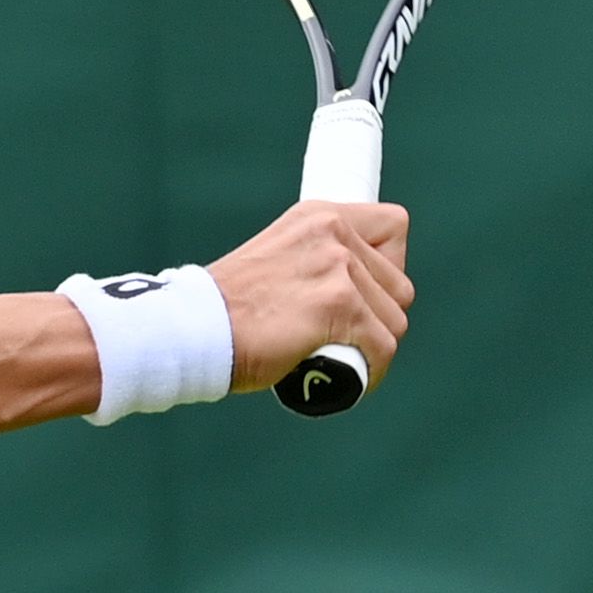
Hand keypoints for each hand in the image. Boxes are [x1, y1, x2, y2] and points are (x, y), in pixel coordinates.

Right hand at [208, 201, 413, 396]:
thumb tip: (356, 290)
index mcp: (319, 215)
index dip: (389, 267)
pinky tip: (349, 377)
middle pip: (399, 285)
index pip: (393, 227)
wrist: (193, 329)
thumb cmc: (226, 308)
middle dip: (380, 318)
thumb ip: (317, 260)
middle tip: (346, 337)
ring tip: (342, 360)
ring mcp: (337, 269)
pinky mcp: (339, 307)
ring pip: (394, 321)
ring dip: (374, 348)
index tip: (367, 294)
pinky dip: (371, 370)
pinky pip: (383, 347)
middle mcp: (332, 233)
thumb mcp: (278, 257)